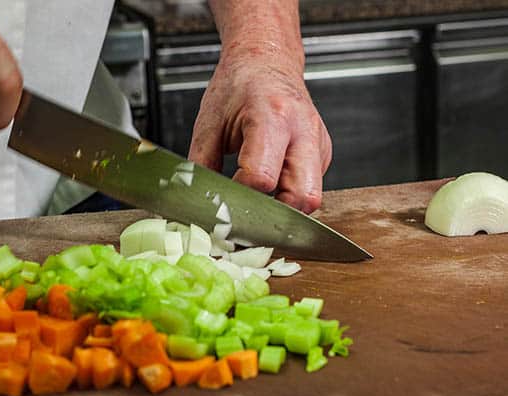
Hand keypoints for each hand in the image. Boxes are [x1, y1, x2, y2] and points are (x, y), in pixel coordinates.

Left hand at [189, 51, 331, 213]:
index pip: (262, 177)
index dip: (241, 195)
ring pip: (312, 197)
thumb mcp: (208, 122)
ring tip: (258, 200)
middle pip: (302, 197)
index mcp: (272, 116)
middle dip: (274, 215)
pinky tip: (270, 184)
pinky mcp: (322, 154)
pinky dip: (289, 195)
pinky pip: (310, 187)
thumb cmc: (238, 86)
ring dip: (284, 208)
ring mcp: (318, 143)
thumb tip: (193, 203)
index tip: (225, 195)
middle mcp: (303, 131)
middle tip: (248, 214)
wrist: (266, 61)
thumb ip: (201, 165)